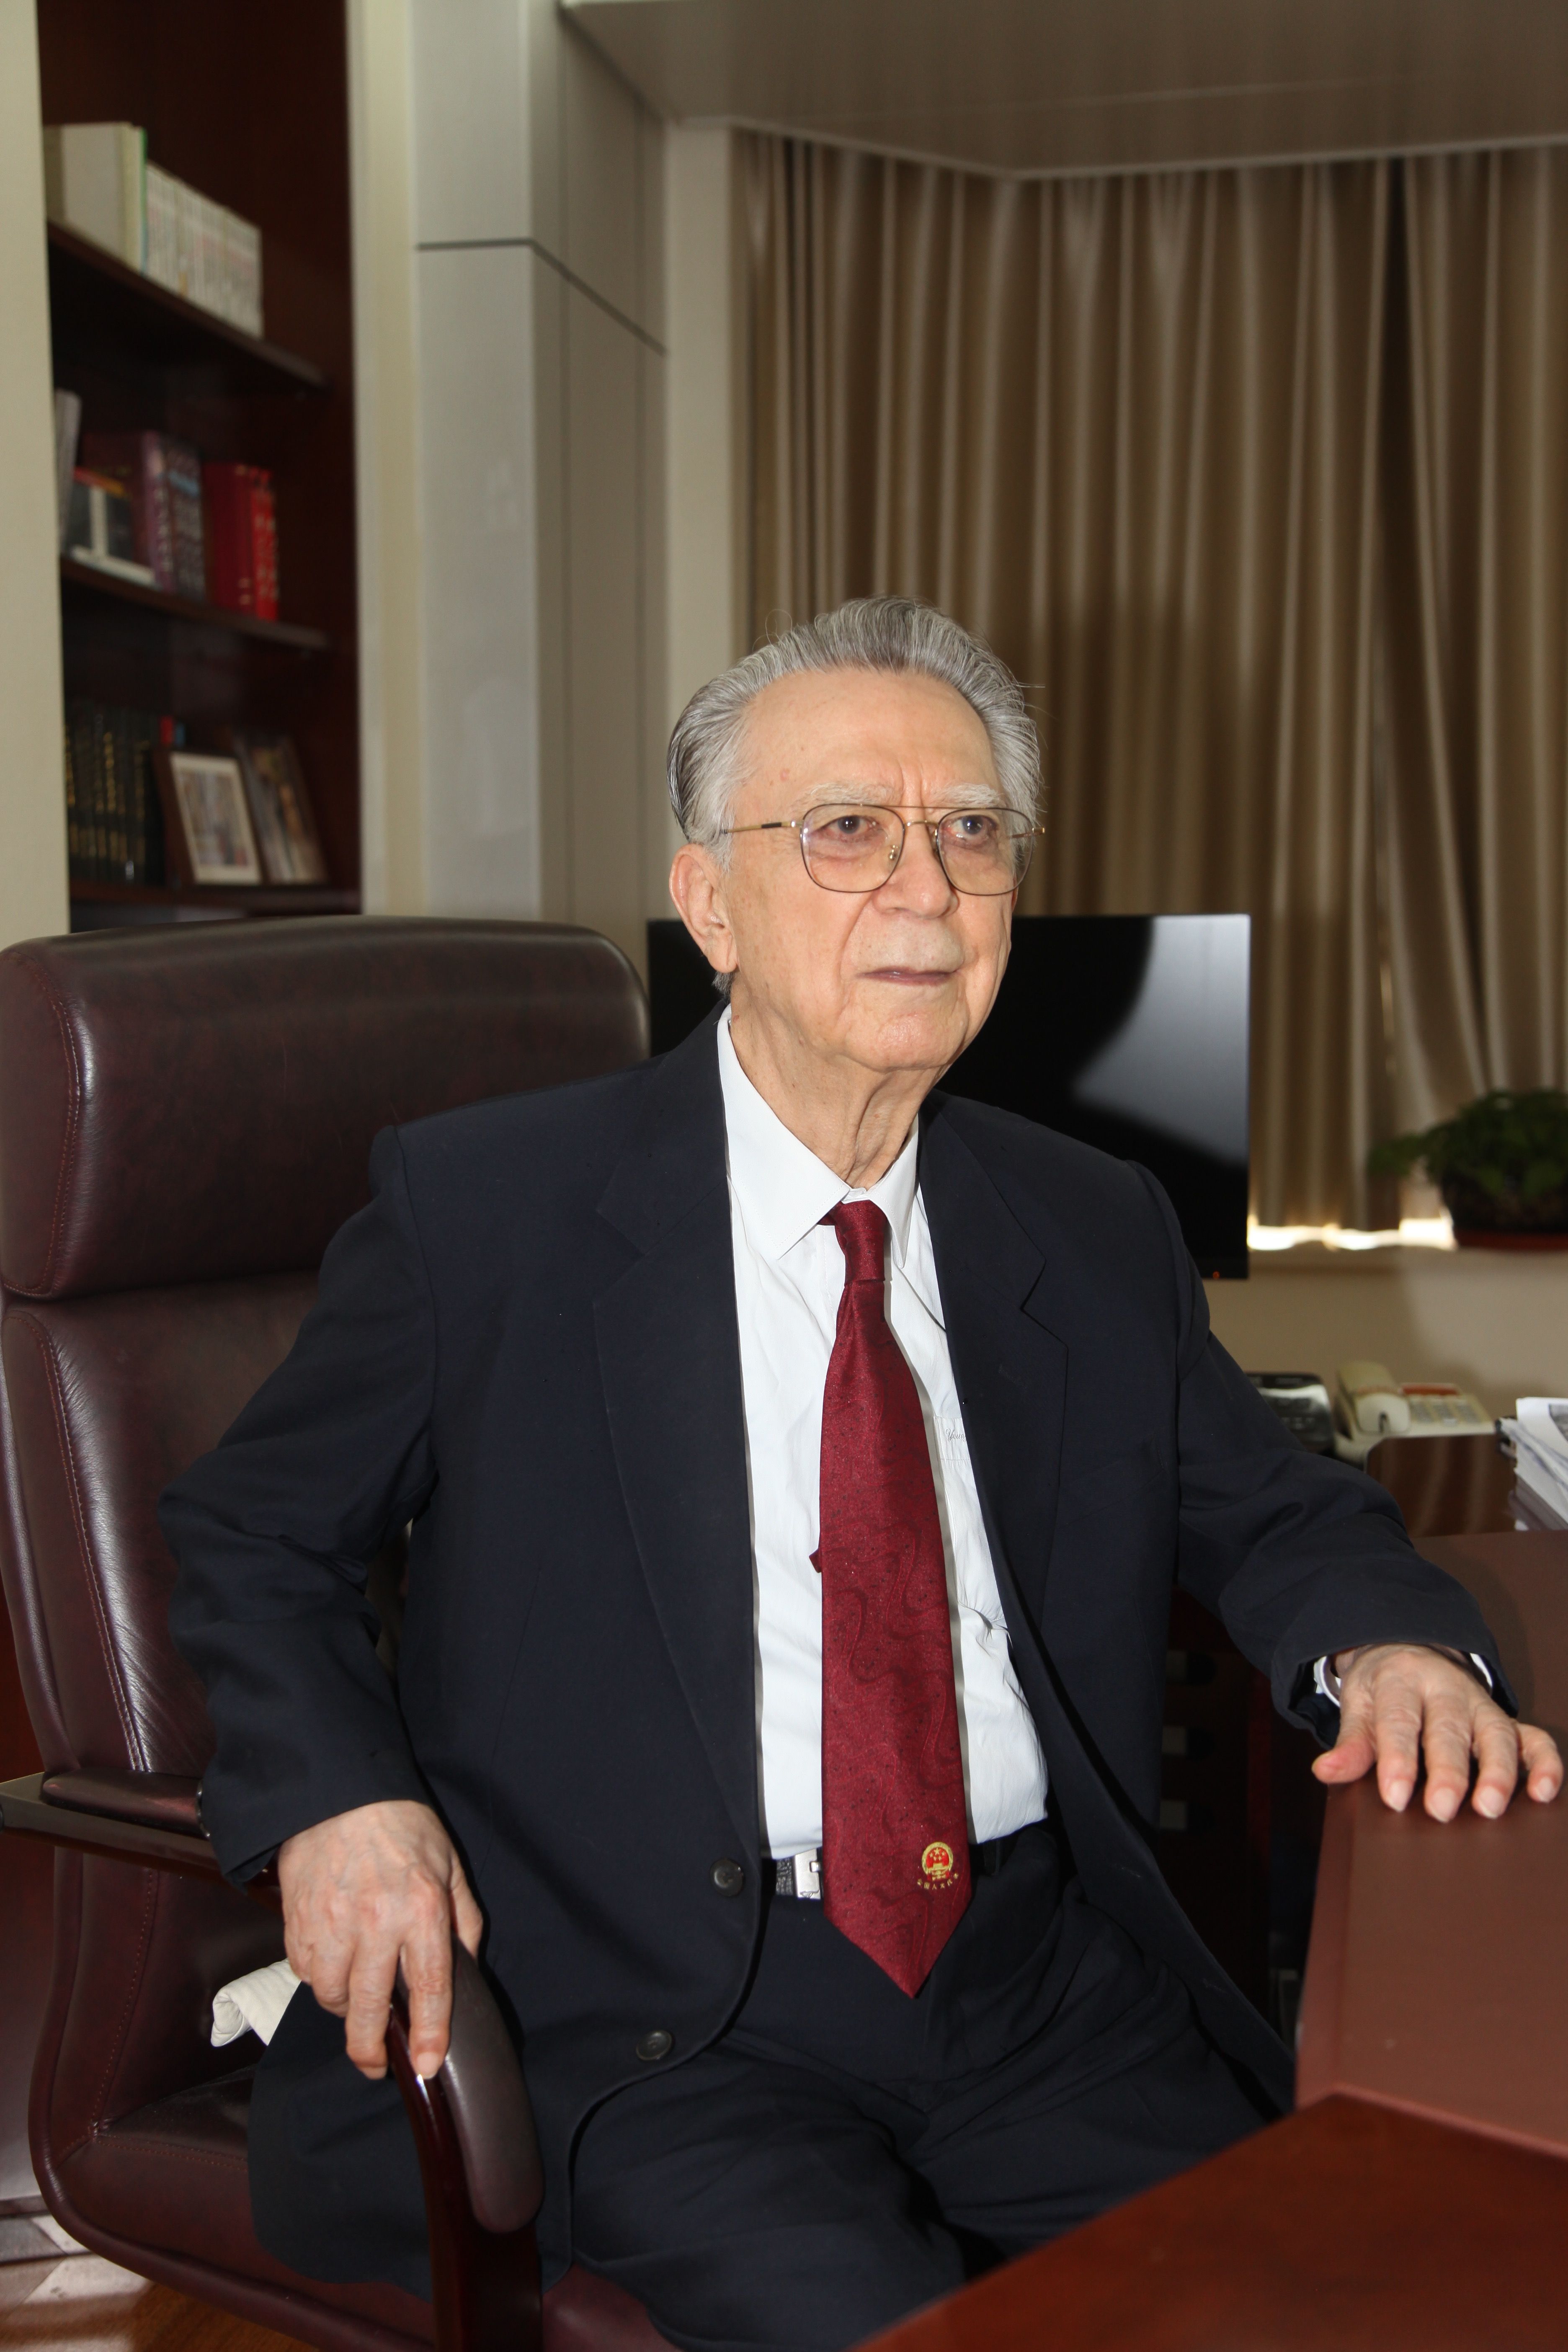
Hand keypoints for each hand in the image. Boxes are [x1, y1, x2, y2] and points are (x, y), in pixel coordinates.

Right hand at [278, 1799, 483, 2080]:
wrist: (338, 1793)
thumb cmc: (401, 1828)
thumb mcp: (449, 1866)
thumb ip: (463, 1919)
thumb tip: (465, 1968)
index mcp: (421, 1909)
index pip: (429, 1988)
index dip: (428, 2035)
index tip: (425, 2066)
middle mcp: (376, 1923)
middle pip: (372, 2008)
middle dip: (372, 2049)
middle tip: (376, 2066)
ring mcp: (331, 1925)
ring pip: (332, 1997)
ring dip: (345, 2010)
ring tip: (357, 2002)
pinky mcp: (297, 1924)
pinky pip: (305, 1973)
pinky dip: (319, 1979)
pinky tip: (333, 1966)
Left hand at [1313, 1644, 1562, 1819]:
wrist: (1409, 1650)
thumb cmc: (1382, 1688)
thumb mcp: (1359, 1705)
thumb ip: (1351, 1742)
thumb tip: (1326, 1772)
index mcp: (1401, 1681)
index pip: (1399, 1720)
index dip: (1397, 1759)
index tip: (1395, 1796)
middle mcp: (1445, 1689)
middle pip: (1449, 1728)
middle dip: (1448, 1770)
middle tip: (1442, 1809)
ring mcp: (1480, 1704)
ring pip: (1496, 1733)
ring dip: (1498, 1771)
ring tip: (1490, 1807)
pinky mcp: (1506, 1719)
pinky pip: (1533, 1738)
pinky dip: (1544, 1763)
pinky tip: (1543, 1792)